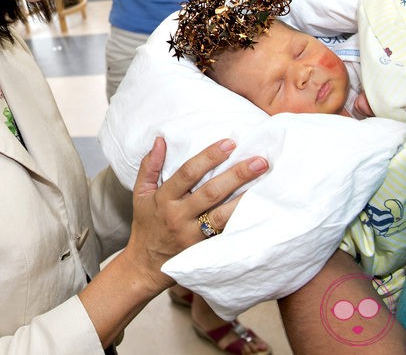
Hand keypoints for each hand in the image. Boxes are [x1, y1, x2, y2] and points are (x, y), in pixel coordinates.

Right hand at [127, 137, 268, 289]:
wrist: (145, 265)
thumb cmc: (146, 225)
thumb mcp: (140, 194)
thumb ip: (149, 166)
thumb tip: (160, 140)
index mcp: (164, 198)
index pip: (188, 173)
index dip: (209, 156)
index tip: (229, 143)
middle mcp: (179, 216)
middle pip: (211, 192)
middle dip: (236, 175)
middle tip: (259, 161)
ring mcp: (192, 235)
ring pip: (222, 216)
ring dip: (244, 200)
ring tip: (265, 185)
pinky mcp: (203, 250)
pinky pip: (225, 235)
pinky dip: (241, 223)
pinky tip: (259, 212)